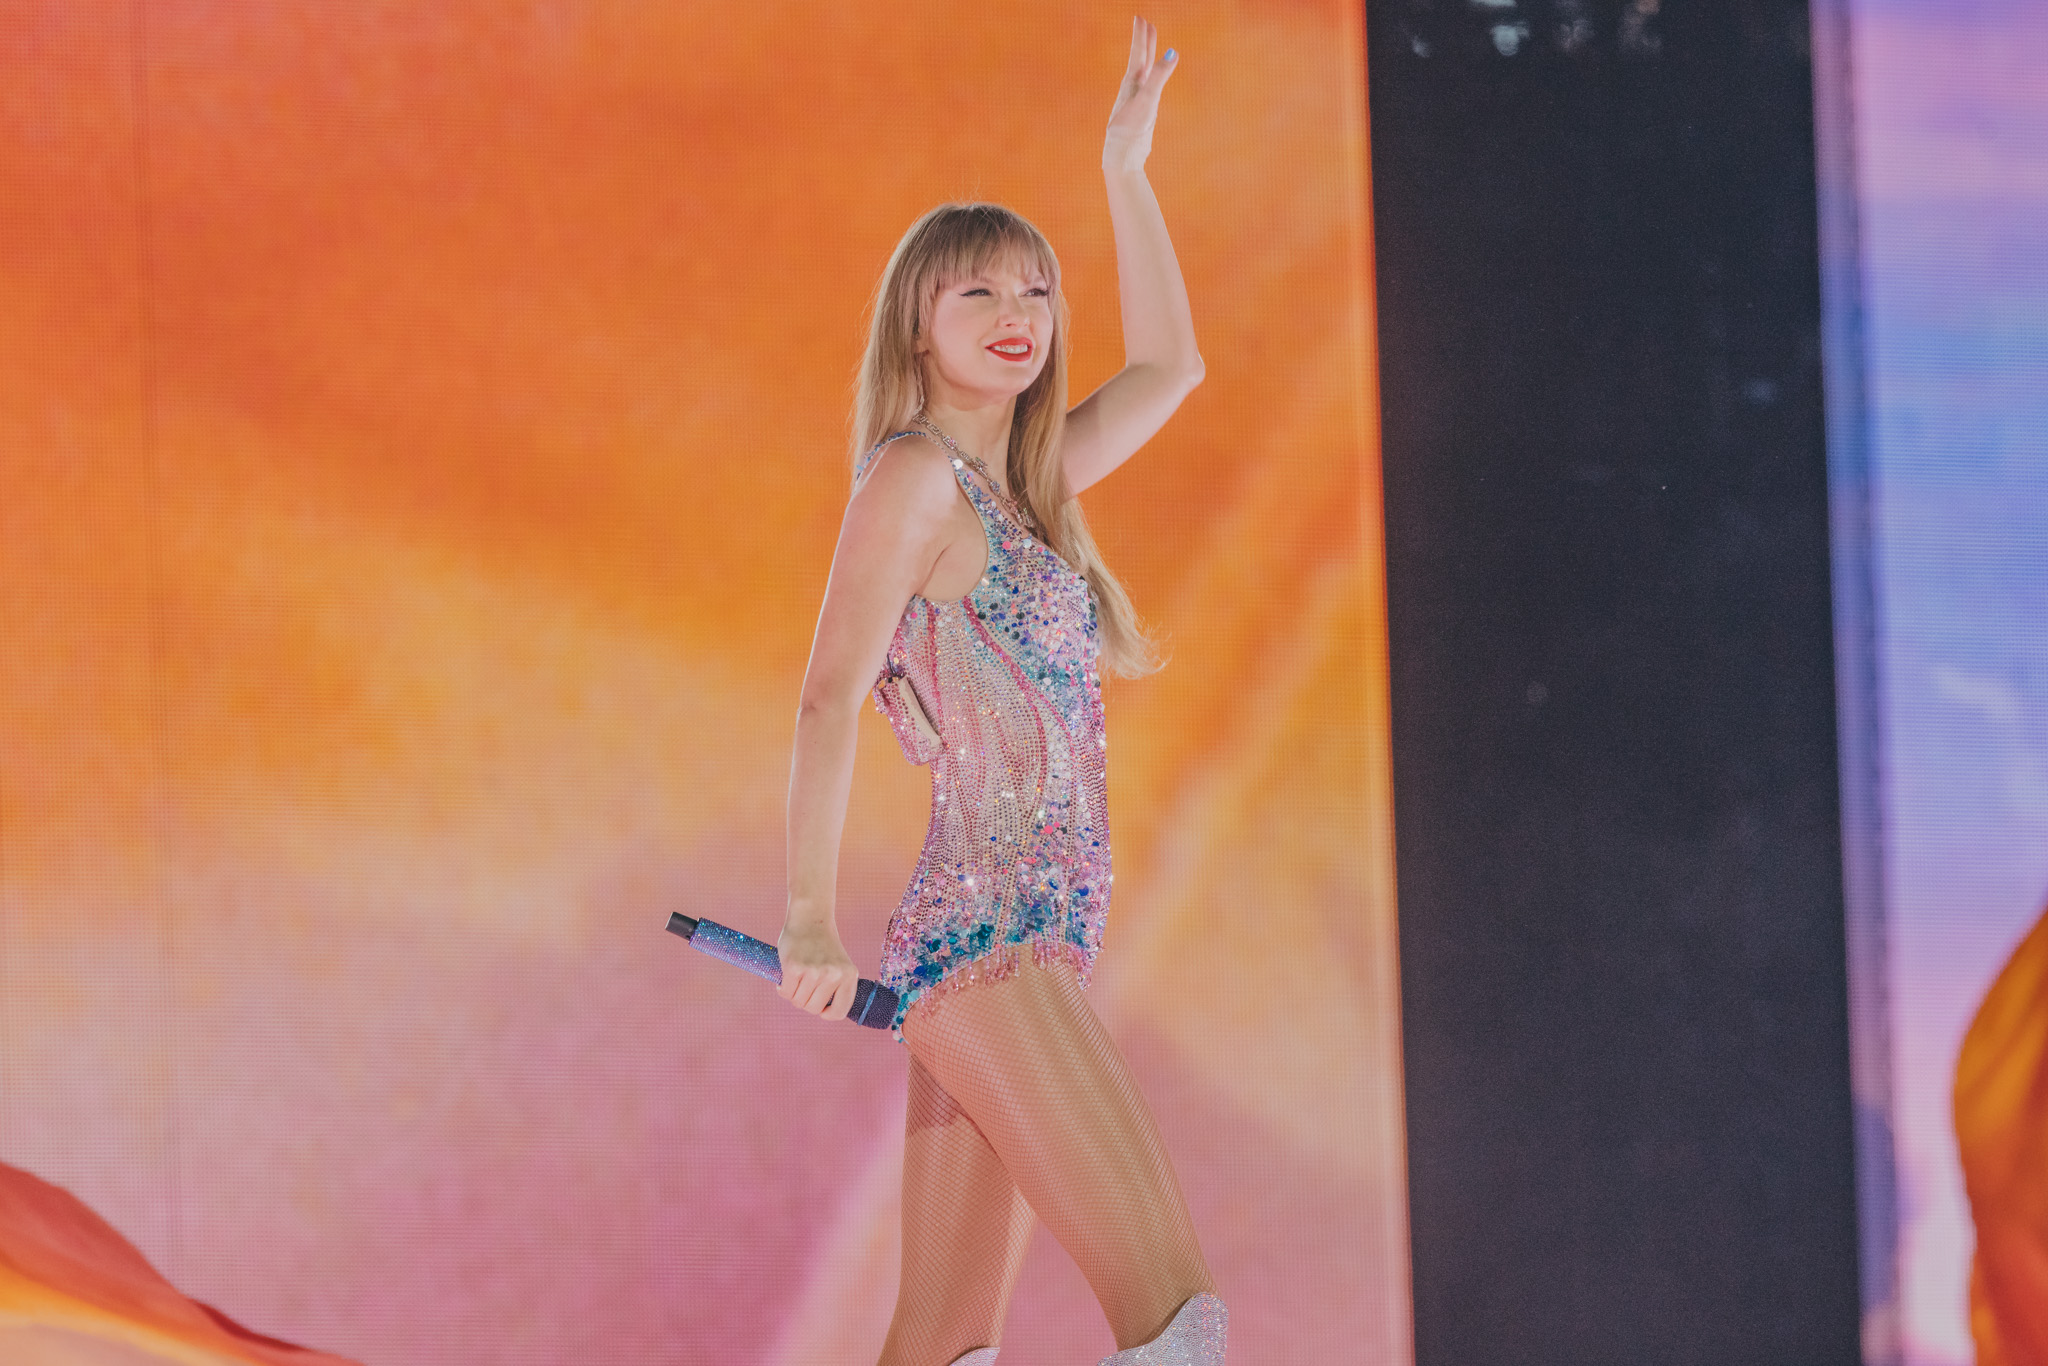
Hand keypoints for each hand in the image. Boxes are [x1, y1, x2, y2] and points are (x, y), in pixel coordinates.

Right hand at [777, 918, 857, 1021]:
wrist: (810, 917)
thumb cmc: (822, 944)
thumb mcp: (839, 965)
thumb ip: (835, 986)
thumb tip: (824, 1012)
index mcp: (849, 976)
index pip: (839, 1012)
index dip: (826, 1014)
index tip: (820, 1008)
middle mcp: (834, 975)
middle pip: (813, 1009)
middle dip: (805, 1001)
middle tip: (803, 986)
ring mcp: (815, 972)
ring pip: (798, 1002)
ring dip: (793, 994)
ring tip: (795, 979)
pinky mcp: (795, 967)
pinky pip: (786, 993)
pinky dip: (783, 989)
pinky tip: (785, 978)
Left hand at [1103, 16, 1178, 173]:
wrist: (1123, 157)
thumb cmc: (1131, 129)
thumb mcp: (1148, 100)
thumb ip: (1160, 76)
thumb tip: (1172, 52)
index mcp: (1132, 83)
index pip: (1138, 53)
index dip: (1141, 35)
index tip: (1140, 18)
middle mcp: (1133, 89)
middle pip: (1140, 59)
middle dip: (1144, 41)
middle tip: (1146, 23)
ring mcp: (1137, 100)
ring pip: (1144, 73)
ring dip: (1147, 58)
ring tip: (1151, 48)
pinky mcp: (1142, 113)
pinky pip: (1148, 88)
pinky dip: (1151, 78)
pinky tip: (1151, 82)